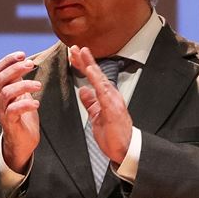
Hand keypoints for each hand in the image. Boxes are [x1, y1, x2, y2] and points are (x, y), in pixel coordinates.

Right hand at [0, 51, 41, 172]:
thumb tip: (25, 61)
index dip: (7, 60)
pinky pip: (14, 110)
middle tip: (31, 65)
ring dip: (24, 86)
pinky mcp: (9, 122)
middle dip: (16, 69)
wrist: (22, 141)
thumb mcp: (21, 94)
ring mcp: (2, 111)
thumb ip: (19, 80)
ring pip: (7, 93)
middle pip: (1, 79)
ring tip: (38, 85)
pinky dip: (25, 105)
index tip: (22, 54)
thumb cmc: (23, 116)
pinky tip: (36, 103)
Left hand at [68, 46, 131, 163]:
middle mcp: (111, 95)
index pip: (93, 77)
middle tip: (74, 48)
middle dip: (85, 60)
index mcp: (106, 96)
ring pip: (100, 79)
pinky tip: (91, 71)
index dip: (84, 64)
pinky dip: (97, 80)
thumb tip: (83, 90)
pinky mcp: (113, 109)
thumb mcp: (97, 115)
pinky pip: (103, 92)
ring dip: (90, 65)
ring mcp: (113, 101)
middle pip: (96, 74)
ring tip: (82, 53)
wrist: (124, 150)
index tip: (74, 54)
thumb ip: (91, 102)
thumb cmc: (112, 134)